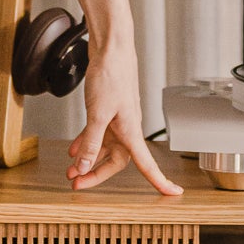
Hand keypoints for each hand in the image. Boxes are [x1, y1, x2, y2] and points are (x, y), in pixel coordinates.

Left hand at [68, 44, 182, 194]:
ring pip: (104, 147)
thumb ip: (90, 142)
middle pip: (116, 160)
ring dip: (87, 159)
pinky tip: (74, 148)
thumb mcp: (97, 114)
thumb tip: (84, 167)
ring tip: (70, 170)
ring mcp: (117, 118)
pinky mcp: (107, 109)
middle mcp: (127, 127)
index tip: (172, 194)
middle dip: (96, 173)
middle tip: (77, 183)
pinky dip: (85, 142)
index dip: (159, 181)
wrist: (110, 49)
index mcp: (131, 131)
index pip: (147, 164)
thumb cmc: (111, 75)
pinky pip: (97, 133)